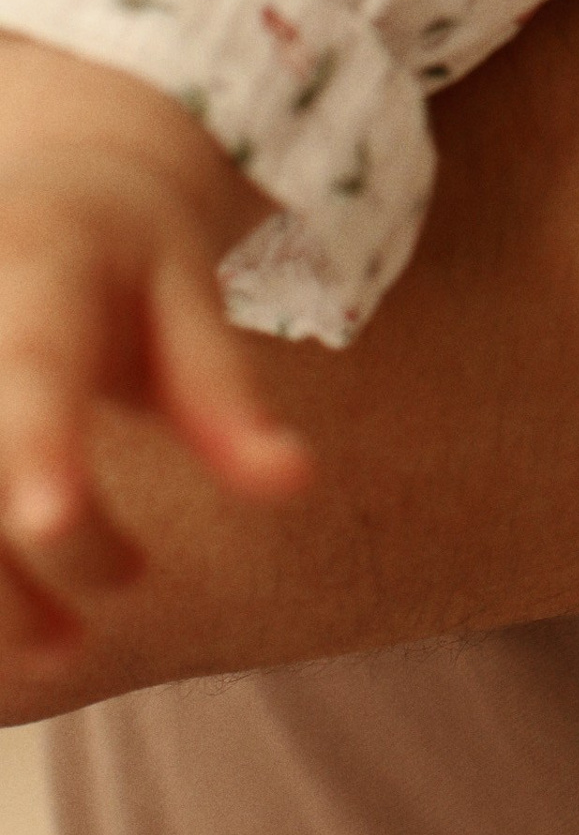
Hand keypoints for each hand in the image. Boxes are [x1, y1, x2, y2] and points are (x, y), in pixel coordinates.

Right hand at [0, 39, 307, 659]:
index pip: (32, 368)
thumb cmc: (127, 251)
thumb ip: (225, 393)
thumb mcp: (187, 294)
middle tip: (75, 647)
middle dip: (9, 575)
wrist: (46, 185)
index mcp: (34, 266)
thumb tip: (293, 484)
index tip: (52, 525)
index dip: (34, 449)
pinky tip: (12, 609)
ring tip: (53, 648)